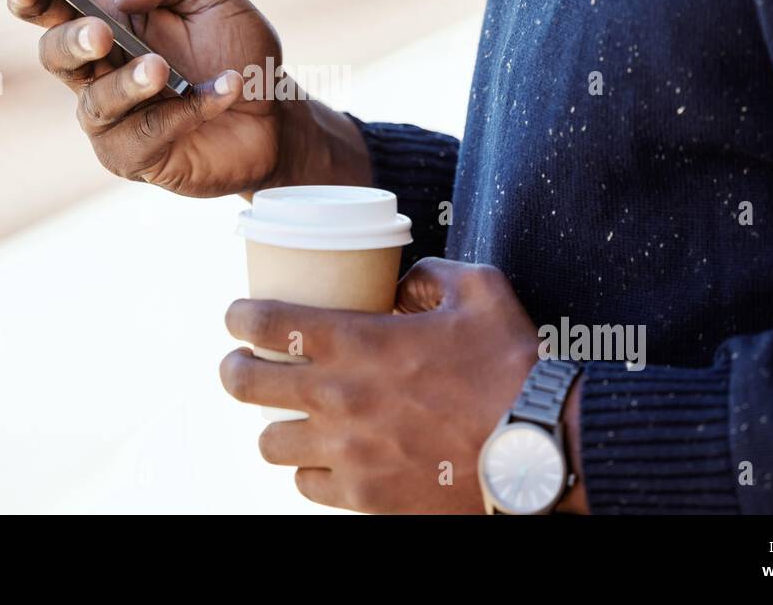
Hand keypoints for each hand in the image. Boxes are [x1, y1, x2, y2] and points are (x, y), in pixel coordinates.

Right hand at [7, 0, 363, 196]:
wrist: (277, 112)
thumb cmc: (236, 49)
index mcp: (106, 25)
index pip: (50, 9)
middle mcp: (98, 74)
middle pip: (55, 56)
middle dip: (73, 41)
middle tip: (104, 33)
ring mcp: (113, 121)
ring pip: (95, 104)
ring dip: (129, 83)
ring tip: (164, 69)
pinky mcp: (138, 158)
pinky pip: (145, 135)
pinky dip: (186, 110)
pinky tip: (226, 90)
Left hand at [219, 258, 585, 513]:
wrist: (538, 448)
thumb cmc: (510, 364)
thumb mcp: (479, 290)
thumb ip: (431, 275)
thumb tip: (401, 283)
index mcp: (356, 341)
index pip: (265, 322)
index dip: (239, 316)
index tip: (237, 316)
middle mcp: (337, 397)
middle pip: (245, 384)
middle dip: (234, 369)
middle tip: (241, 364)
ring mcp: (346, 452)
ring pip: (269, 443)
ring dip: (272, 424)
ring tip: (285, 416)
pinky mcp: (364, 496)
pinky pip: (306, 485)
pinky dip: (308, 469)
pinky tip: (322, 457)